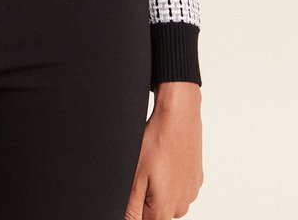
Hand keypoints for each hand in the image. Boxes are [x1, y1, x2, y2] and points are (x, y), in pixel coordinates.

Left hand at [125, 84, 202, 218]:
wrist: (179, 117)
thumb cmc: (156, 143)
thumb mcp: (135, 177)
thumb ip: (132, 207)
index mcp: (165, 210)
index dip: (135, 207)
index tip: (135, 188)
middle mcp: (181, 205)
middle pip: (156, 212)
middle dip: (145, 197)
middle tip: (140, 171)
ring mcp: (191, 192)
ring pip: (167, 199)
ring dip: (158, 187)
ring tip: (152, 163)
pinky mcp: (195, 179)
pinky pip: (178, 185)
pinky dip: (170, 176)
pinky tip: (164, 159)